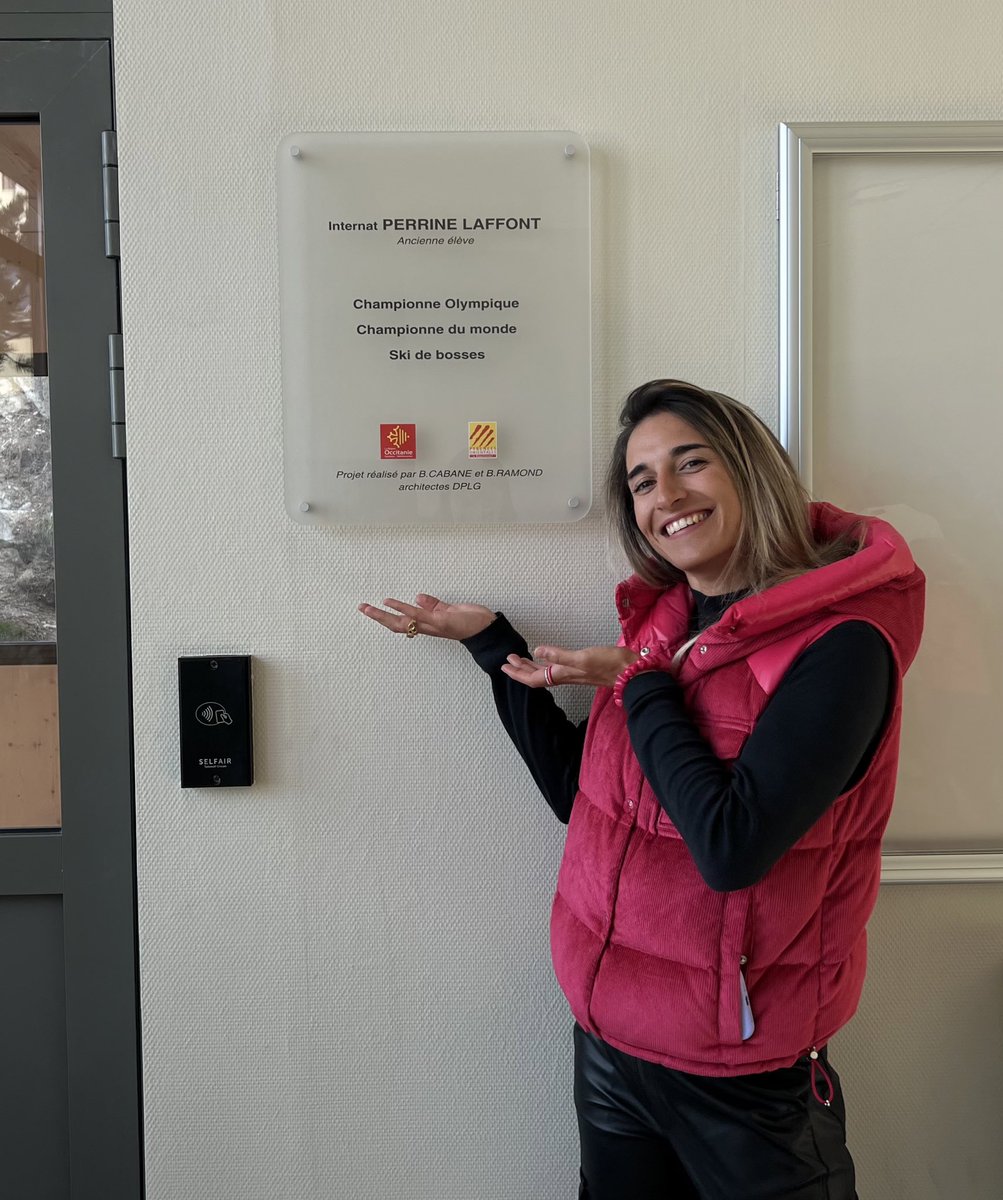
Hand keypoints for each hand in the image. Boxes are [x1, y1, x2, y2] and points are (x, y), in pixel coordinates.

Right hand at [357, 593, 495, 641]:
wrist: (488, 629)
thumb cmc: (471, 621)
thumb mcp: (450, 611)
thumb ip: (434, 605)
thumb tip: (418, 598)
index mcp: (428, 625)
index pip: (403, 622)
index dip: (386, 617)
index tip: (371, 609)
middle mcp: (428, 628)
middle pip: (397, 625)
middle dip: (378, 618)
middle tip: (361, 608)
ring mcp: (434, 625)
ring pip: (404, 622)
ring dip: (384, 614)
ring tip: (369, 606)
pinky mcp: (442, 621)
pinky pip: (419, 615)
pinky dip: (404, 609)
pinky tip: (391, 603)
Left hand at [500, 644, 639, 688]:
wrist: (633, 672)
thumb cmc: (610, 663)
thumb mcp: (583, 657)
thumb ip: (560, 655)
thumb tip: (537, 651)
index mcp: (563, 674)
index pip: (534, 678)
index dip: (518, 673)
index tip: (505, 665)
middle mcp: (566, 675)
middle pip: (538, 677)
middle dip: (521, 669)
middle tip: (509, 659)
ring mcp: (574, 673)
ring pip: (547, 673)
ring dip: (533, 667)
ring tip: (522, 659)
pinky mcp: (583, 668)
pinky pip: (557, 669)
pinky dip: (548, 663)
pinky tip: (549, 657)